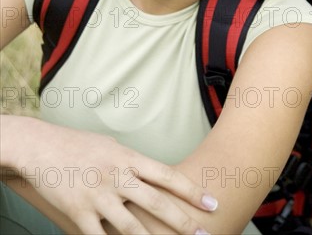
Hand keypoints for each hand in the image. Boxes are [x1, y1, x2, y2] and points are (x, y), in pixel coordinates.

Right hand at [5, 117, 216, 233]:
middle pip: (156, 203)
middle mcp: (117, 177)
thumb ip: (132, 161)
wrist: (42, 147)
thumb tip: (151, 172)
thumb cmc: (79, 144)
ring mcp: (98, 196)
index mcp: (128, 158)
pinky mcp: (79, 213)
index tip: (211, 202)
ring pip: (132, 227)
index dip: (191, 191)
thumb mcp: (111, 145)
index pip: (166, 175)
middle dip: (182, 221)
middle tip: (202, 234)